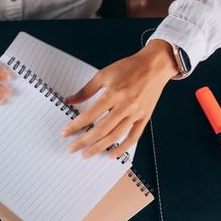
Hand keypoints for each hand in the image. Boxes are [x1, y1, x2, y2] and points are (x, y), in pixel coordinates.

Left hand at [61, 39, 178, 158]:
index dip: (76, 126)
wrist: (155, 65)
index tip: (65, 133)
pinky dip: (123, 147)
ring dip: (99, 147)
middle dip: (84, 141)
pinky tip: (112, 155)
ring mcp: (135, 113)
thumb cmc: (130, 67)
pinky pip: (133, 136)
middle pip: (101, 129)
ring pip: (115, 135)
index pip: (90, 115)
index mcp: (113, 93)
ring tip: (87, 154)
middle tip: (73, 148)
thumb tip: (70, 100)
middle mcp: (125, 105)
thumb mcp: (104, 74)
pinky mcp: (144, 117)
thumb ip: (86, 90)